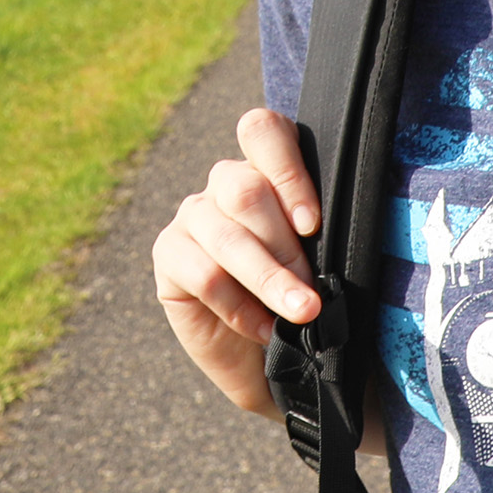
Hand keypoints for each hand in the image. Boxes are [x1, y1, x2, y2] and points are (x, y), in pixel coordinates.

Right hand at [154, 106, 324, 420]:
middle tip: (313, 292)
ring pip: (226, 235)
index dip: (288, 172)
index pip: (264, 133)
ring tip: (302, 313)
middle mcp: (226, 183)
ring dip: (269, 279)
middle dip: (286, 247)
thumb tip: (322, 232)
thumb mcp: (321, 260)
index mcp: (267, 168)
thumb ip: (315, 234)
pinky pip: (203, 274)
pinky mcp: (169, 253)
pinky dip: (239, 307)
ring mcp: (193, 216)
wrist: (275, 359)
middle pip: (246, 190)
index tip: (313, 225)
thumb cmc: (304, 297)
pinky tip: (263, 329)